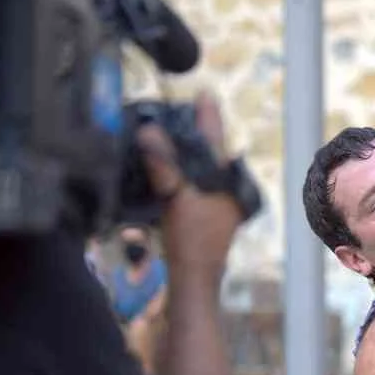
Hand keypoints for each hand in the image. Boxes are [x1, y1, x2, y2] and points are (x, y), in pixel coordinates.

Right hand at [137, 91, 240, 278]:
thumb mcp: (176, 197)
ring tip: (167, 132)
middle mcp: (226, 189)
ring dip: (184, 152)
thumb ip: (164, 164)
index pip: (216, 140)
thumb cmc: (191, 240)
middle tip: (178, 110)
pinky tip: (163, 166)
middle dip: (194, 132)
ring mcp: (216, 203)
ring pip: (200, 169)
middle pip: (209, 153)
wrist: (194, 280)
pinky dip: (179, 172)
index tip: (204, 93)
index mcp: (227, 181)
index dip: (208, 116)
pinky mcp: (203, 215)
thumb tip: (148, 131)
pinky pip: (191, 184)